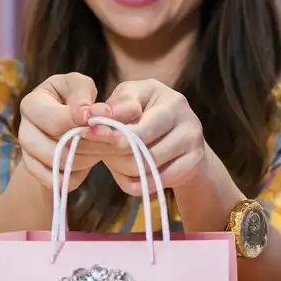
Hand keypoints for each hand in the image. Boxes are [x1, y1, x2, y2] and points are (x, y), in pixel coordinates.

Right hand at [18, 73, 115, 191]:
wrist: (63, 117)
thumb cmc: (73, 97)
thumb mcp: (79, 86)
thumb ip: (83, 96)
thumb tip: (93, 114)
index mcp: (31, 104)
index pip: (55, 121)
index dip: (82, 124)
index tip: (107, 122)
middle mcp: (24, 130)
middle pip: (56, 149)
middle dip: (91, 145)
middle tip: (114, 138)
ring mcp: (28, 154)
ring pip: (60, 166)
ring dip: (88, 159)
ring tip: (104, 147)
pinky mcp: (36, 171)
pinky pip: (59, 182)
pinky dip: (77, 175)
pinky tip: (89, 160)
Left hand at [104, 79, 206, 194]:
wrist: (179, 136)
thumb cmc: (145, 113)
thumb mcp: (129, 101)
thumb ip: (113, 107)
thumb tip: (93, 114)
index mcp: (166, 96)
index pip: (133, 118)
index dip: (108, 130)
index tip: (87, 133)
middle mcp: (185, 116)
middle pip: (138, 146)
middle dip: (112, 153)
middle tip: (100, 153)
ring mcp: (193, 141)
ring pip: (143, 168)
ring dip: (121, 169)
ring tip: (115, 161)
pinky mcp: (193, 164)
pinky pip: (153, 184)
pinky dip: (134, 183)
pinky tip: (128, 175)